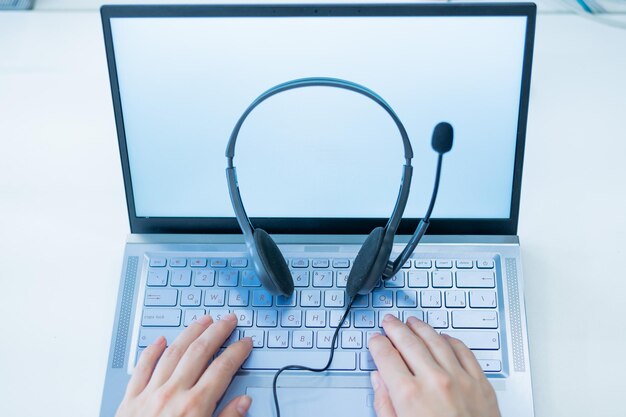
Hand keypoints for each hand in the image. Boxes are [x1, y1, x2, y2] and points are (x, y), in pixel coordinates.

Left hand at [116, 313, 252, 416]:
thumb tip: (243, 403)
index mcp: (195, 407)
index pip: (223, 369)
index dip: (237, 352)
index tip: (245, 343)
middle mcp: (172, 394)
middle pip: (199, 352)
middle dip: (217, 332)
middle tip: (228, 320)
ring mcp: (149, 394)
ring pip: (173, 352)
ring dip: (190, 333)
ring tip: (203, 321)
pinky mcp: (129, 401)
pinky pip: (142, 367)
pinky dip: (152, 351)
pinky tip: (161, 341)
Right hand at [368, 314, 499, 416]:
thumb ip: (385, 405)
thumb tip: (379, 382)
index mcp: (409, 395)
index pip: (386, 356)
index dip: (377, 344)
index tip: (375, 340)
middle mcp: (434, 381)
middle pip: (408, 341)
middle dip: (395, 329)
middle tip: (389, 322)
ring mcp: (460, 379)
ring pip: (435, 340)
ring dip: (421, 328)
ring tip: (412, 322)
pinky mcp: (480, 383)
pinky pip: (463, 350)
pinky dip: (450, 340)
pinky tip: (442, 337)